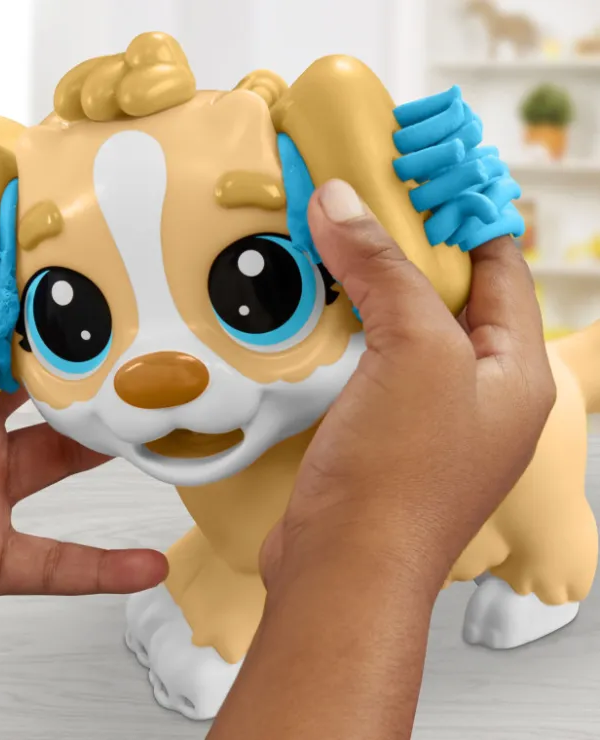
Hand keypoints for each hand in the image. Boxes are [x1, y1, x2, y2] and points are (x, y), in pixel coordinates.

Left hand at [0, 214, 166, 635]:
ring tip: (160, 426)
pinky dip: (100, 568)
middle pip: (48, 396)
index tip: (92, 272)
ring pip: (62, 465)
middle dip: (93, 374)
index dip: (45, 306)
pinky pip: (55, 563)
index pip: (5, 336)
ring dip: (108, 452)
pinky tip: (146, 563)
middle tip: (146, 343)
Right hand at [262, 179, 554, 595]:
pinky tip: (316, 304)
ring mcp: (426, 415)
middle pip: (448, 294)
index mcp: (513, 373)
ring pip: (402, 327)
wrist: (342, 568)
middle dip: (407, 246)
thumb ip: (383, 271)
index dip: (464, 217)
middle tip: (364, 199)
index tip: (423, 176)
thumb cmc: (400, 479)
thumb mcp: (414, 352)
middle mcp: (477, 393)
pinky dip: (346, 325)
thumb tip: (342, 204)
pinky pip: (369, 359)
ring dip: (370, 284)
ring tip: (333, 239)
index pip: (500, 268)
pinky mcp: (379, 431)